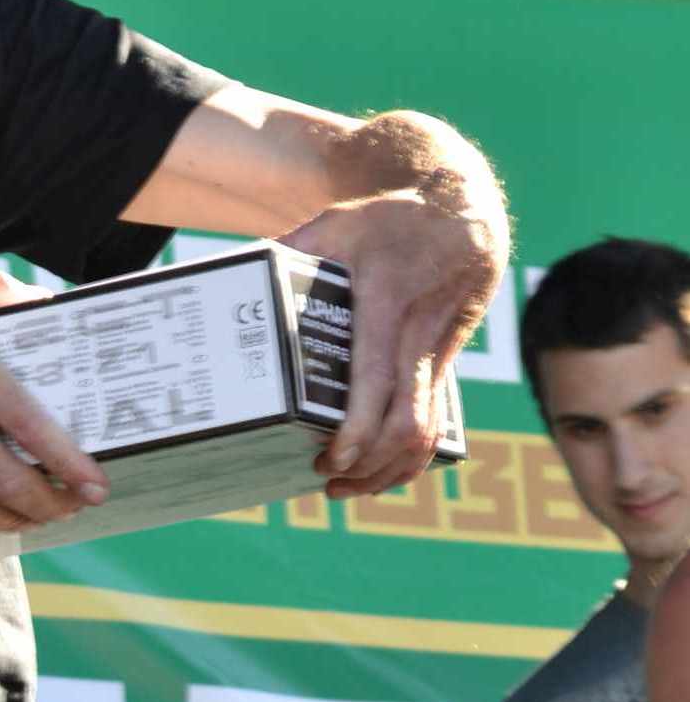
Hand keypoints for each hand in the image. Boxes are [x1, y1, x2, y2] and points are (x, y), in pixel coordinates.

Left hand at [284, 188, 506, 495]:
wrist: (463, 213)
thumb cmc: (390, 220)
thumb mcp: (338, 224)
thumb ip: (292, 250)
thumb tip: (239, 272)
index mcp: (388, 302)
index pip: (378, 379)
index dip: (361, 427)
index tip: (334, 458)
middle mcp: (419, 335)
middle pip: (409, 421)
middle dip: (371, 464)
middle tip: (327, 480)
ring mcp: (437, 354)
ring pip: (429, 430)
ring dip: (392, 471)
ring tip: (348, 488)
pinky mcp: (445, 365)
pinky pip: (437, 421)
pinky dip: (413, 457)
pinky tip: (381, 472)